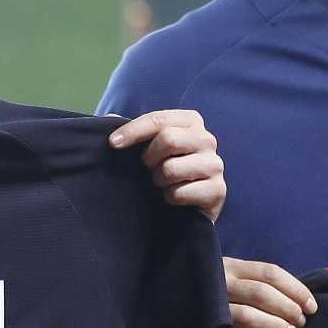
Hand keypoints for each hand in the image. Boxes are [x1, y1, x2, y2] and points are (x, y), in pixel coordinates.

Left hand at [109, 110, 226, 220]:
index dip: (133, 130)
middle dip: (149, 158)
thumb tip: (110, 120)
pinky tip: (174, 197)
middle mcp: (207, 139)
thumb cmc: (165, 171)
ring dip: (158, 180)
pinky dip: (169, 197)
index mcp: (191, 121)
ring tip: (163, 183)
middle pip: (168, 139)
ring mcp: (215, 165)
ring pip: (171, 168)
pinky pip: (179, 193)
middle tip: (148, 168)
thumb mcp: (148, 148)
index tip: (112, 143)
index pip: (159, 119)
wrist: (187, 208)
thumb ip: (131, 132)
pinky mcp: (217, 190)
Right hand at [210, 257, 314, 327]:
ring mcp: (207, 306)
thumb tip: (291, 295)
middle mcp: (219, 283)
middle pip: (262, 294)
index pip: (270, 273)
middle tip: (301, 322)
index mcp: (229, 266)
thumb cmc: (203, 286)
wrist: (162, 295)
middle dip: (288, 309)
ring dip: (273, 327)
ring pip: (247, 316)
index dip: (295, 289)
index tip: (311, 305)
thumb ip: (251, 278)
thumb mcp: (224, 272)